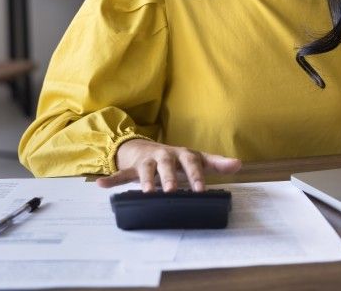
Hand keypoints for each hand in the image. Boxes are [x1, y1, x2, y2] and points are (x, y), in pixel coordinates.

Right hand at [96, 139, 240, 191]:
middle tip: (171, 191)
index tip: (201, 190)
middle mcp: (164, 156)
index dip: (196, 176)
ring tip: (146, 192)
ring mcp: (146, 162)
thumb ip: (216, 163)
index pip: (191, 163)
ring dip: (145, 180)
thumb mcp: (195, 159)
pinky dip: (110, 180)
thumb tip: (239, 165)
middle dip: (169, 177)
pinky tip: (100, 185)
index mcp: (181, 155)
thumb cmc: (175, 158)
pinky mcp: (130, 169)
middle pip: (167, 164)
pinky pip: (119, 175)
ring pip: (145, 170)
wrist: (145, 148)